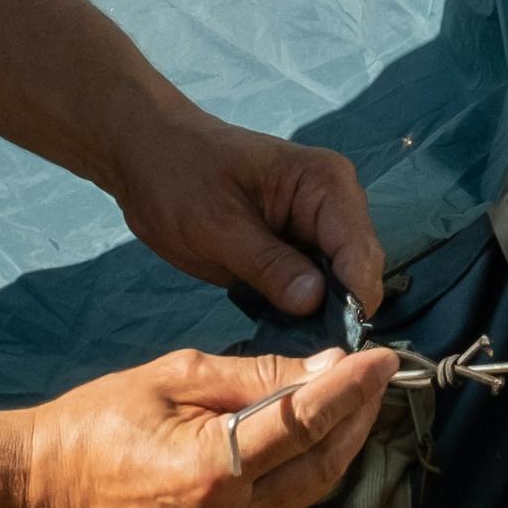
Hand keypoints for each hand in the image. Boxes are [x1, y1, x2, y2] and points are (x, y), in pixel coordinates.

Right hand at [16, 342, 396, 507]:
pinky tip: (317, 430)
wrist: (39, 488)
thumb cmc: (94, 421)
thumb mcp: (173, 377)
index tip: (384, 357)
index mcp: (216, 467)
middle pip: (323, 463)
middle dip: (359, 417)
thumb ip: (253, 375)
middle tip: (378, 374)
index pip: (308, 421)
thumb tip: (321, 369)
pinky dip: (309, 464)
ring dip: (342, 442)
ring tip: (358, 397)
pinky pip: (284, 501)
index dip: (353, 388)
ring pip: (311, 488)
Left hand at [117, 107, 385, 325]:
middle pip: (359, 273)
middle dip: (336, 313)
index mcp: (326, 184)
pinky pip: (316, 287)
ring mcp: (319, 227)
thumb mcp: (216, 225)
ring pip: (341, 286)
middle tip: (298, 350)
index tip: (326, 347)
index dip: (351, 303)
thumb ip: (268, 263)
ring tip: (285, 341)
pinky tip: (278, 325)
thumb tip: (316, 301)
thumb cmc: (178, 177)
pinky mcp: (299, 248)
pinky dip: (301, 310)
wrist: (148, 157)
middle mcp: (336, 205)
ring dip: (319, 316)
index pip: (360, 254)